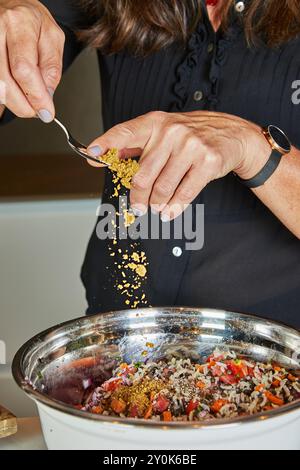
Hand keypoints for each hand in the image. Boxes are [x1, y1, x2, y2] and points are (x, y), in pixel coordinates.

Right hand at [0, 0, 64, 120]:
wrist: (10, 4)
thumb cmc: (30, 19)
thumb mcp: (52, 37)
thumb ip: (52, 67)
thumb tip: (47, 96)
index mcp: (18, 24)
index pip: (23, 69)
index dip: (35, 96)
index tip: (46, 111)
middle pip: (5, 83)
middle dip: (24, 105)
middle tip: (37, 110)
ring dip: (14, 101)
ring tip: (28, 95)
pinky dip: (5, 94)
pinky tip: (15, 90)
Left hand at [87, 111, 270, 219]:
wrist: (231, 135)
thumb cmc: (190, 136)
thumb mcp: (162, 132)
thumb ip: (132, 145)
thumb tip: (99, 156)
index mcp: (155, 123)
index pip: (125, 132)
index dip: (107, 143)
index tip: (91, 153)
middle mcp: (171, 132)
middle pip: (143, 176)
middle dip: (138, 198)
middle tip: (138, 207)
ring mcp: (191, 146)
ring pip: (162, 189)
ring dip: (156, 205)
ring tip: (156, 208)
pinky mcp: (207, 162)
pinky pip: (184, 193)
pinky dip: (174, 208)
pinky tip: (169, 212)